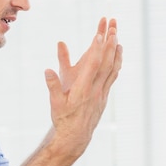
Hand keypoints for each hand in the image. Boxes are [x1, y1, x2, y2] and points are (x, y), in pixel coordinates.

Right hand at [44, 17, 122, 155]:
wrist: (75, 137)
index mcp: (83, 90)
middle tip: (113, 28)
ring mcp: (102, 92)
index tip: (99, 34)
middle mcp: (96, 90)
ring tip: (118, 37)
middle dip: (110, 44)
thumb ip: (52, 86)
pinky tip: (118, 54)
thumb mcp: (55, 103)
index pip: (92, 66)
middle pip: (106, 63)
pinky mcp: (105, 95)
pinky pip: (113, 75)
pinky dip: (116, 62)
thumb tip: (47, 70)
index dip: (97, 50)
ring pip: (113, 68)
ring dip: (116, 51)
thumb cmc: (63, 119)